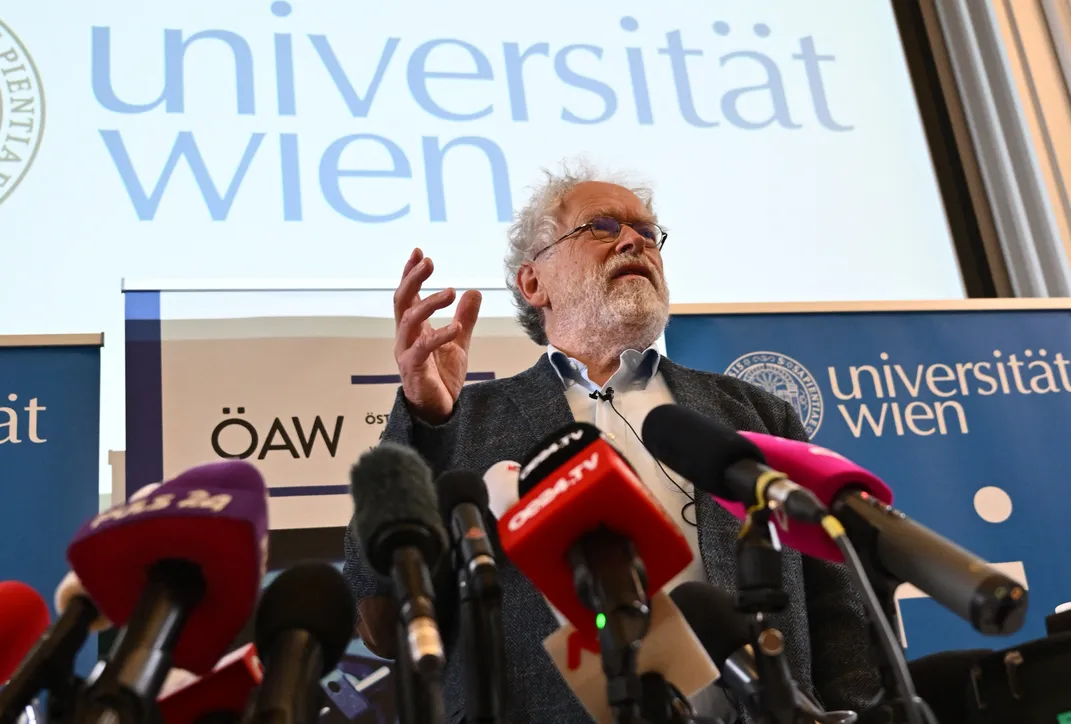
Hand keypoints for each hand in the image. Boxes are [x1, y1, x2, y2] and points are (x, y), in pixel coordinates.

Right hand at [393, 248, 481, 424]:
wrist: (439, 411)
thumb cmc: (442, 378)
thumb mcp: (459, 342)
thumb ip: (465, 318)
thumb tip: (474, 292)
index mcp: (414, 329)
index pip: (408, 295)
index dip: (410, 273)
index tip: (419, 252)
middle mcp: (405, 337)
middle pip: (402, 301)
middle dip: (412, 279)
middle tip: (428, 262)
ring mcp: (406, 353)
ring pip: (409, 320)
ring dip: (428, 303)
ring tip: (450, 291)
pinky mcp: (412, 370)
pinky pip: (421, 349)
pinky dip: (438, 336)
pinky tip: (455, 327)